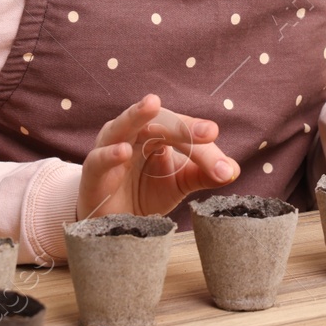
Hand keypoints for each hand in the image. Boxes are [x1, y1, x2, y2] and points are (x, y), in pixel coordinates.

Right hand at [76, 94, 239, 219]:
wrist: (112, 222)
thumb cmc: (145, 192)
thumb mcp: (179, 182)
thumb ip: (203, 173)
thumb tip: (232, 170)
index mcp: (156, 132)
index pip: (182, 129)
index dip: (199, 134)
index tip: (219, 147)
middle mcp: (133, 133)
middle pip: (158, 122)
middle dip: (183, 126)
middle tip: (208, 132)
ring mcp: (109, 149)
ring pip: (123, 126)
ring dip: (137, 115)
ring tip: (152, 103)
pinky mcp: (92, 173)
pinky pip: (99, 159)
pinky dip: (110, 154)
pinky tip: (123, 151)